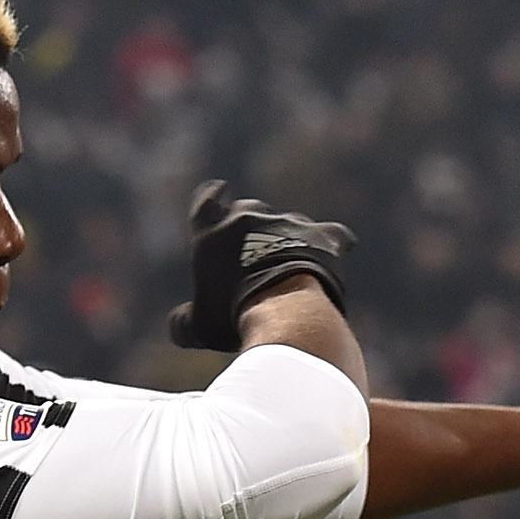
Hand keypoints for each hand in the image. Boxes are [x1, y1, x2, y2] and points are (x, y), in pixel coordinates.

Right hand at [169, 179, 356, 351]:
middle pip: (247, 210)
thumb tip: (178, 326)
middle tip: (254, 249)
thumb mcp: (200, 328)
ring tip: (292, 265)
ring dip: (288, 237)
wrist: (282, 306)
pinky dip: (334, 241)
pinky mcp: (320, 235)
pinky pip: (331, 233)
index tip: (219, 190)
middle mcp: (247, 219)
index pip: (205, 204)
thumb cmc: (234, 316)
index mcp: (211, 233)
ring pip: (288, 221)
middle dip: (250, 224)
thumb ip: (183, 324)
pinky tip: (342, 247)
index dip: (211, 197)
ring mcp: (285, 223)